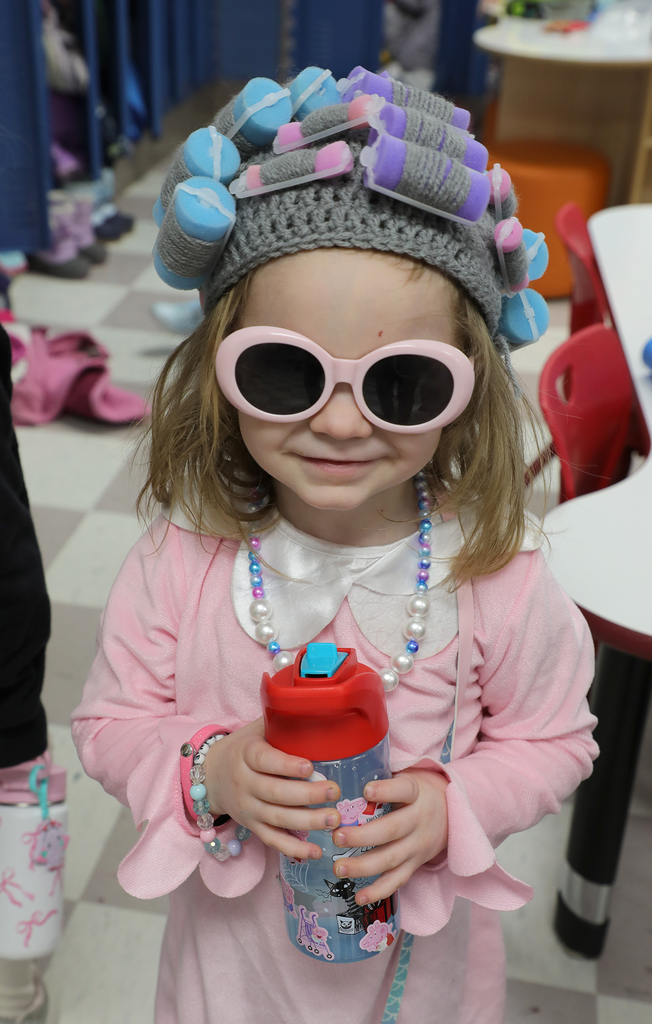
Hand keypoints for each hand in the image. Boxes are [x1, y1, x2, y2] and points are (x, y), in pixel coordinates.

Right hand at [202, 719, 340, 859]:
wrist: (210, 774)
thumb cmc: (244, 747)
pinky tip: (316, 851)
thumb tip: (319, 708)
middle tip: (334, 792)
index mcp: (246, 754)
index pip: (264, 761)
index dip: (286, 766)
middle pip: (275, 793)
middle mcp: (244, 783)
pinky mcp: (252, 826)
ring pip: (276, 818)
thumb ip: (282, 722)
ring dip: (307, 822)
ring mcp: (248, 808)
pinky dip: (294, 848)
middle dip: (306, 795)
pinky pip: (272, 840)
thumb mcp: (257, 729)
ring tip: (333, 819)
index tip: (309, 767)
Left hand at [330, 769, 447, 905]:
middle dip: (362, 836)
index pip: (404, 790)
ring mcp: (418, 845)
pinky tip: (359, 897)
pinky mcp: (416, 864)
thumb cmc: (417, 791)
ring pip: (391, 858)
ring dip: (363, 866)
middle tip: (336, 836)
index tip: (366, 791)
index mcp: (417, 793)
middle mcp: (419, 820)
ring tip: (339, 868)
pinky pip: (397, 880)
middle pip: (392, 830)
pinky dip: (378, 891)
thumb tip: (343, 775)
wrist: (453, 812)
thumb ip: (382, 778)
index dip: (386, 791)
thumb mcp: (407, 777)